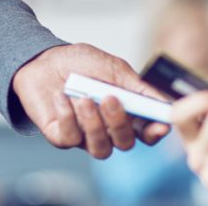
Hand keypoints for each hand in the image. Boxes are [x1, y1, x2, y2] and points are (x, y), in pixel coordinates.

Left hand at [12, 43, 170, 158]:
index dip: (155, 133)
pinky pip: (70, 138)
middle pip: (125, 143)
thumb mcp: (115, 69)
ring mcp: (85, 136)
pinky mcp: (61, 137)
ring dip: (94, 125)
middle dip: (119, 123)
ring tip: (84, 99)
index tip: (160, 125)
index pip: (147, 133)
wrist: (44, 59)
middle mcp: (108, 129)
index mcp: (126, 113)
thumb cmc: (81, 63)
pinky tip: (62, 96)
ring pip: (100, 149)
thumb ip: (138, 87)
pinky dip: (67, 116)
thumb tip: (164, 102)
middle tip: (109, 99)